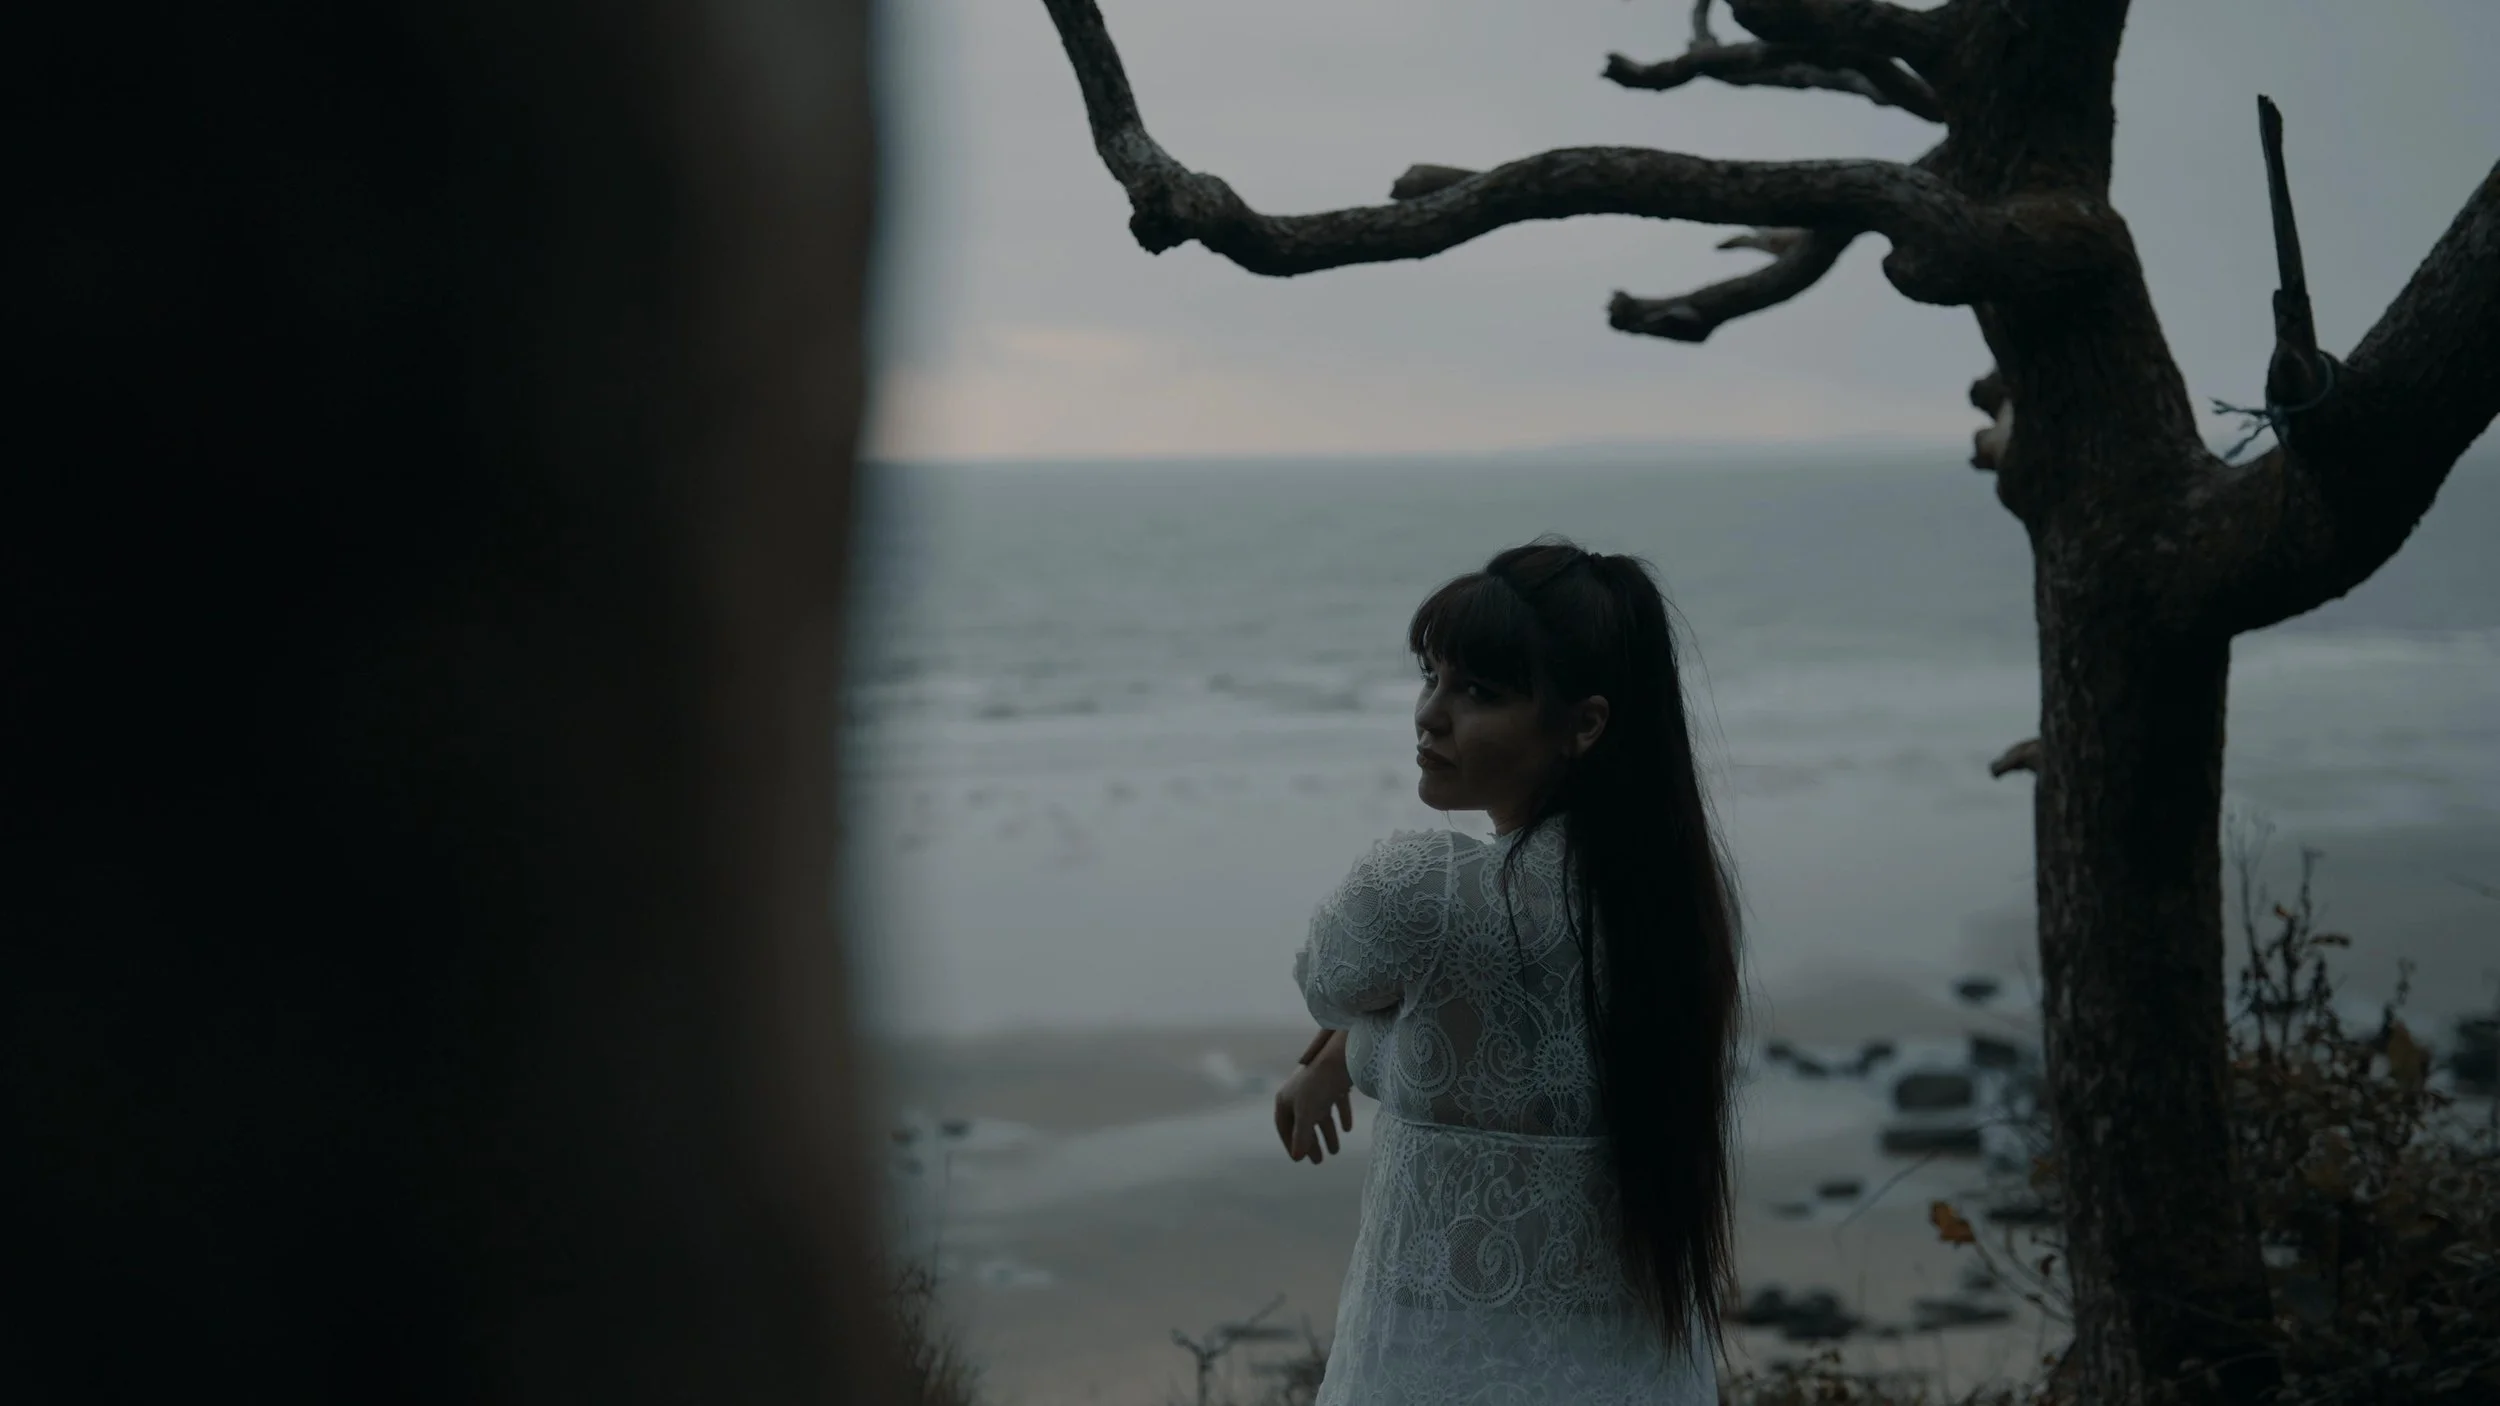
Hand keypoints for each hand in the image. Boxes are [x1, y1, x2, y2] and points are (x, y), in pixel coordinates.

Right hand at [1274, 1029, 1354, 1163]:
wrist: (1340, 1057)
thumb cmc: (1317, 1086)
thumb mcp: (1306, 1114)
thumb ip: (1301, 1137)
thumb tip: (1297, 1158)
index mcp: (1286, 1098)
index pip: (1284, 1126)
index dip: (1290, 1143)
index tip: (1299, 1159)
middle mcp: (1299, 1092)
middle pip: (1303, 1123)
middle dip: (1311, 1142)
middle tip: (1319, 1161)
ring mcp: (1316, 1087)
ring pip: (1320, 1115)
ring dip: (1328, 1133)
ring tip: (1336, 1151)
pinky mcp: (1333, 1083)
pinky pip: (1335, 1103)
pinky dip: (1341, 1116)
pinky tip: (1348, 1129)